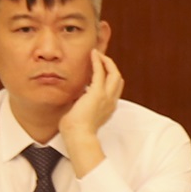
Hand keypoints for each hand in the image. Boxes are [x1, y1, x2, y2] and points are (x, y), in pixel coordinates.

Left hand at [59, 50, 124, 169]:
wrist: (77, 136)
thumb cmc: (75, 130)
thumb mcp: (80, 114)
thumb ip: (80, 104)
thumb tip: (72, 97)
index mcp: (107, 108)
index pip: (114, 89)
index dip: (110, 77)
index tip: (101, 70)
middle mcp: (111, 102)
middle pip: (118, 79)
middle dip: (111, 66)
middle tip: (102, 59)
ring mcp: (106, 97)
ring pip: (114, 73)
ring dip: (107, 62)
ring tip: (98, 55)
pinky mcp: (97, 93)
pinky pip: (100, 72)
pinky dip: (98, 62)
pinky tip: (93, 55)